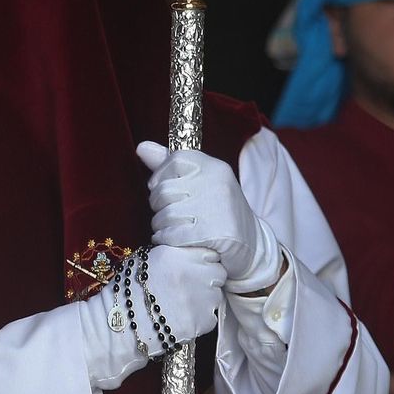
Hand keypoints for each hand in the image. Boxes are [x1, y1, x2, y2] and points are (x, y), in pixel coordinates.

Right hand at [78, 243, 225, 388]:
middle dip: (208, 278)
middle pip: (218, 272)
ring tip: (182, 305)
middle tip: (192, 287)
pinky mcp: (204, 321)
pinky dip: (200, 318)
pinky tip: (181, 318)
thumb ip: (170, 253)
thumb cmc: (127, 293)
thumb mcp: (143, 261)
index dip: (202, 261)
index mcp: (177, 254)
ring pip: (215, 295)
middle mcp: (193, 273)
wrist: (121, 328)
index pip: (209, 253)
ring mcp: (201, 298)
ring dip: (204, 298)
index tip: (194, 268)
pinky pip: (210, 316)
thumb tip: (187, 251)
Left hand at [137, 142, 282, 291]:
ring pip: (165, 215)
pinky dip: (166, 239)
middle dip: (157, 206)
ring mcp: (216, 208)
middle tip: (165, 214)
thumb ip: (171, 165)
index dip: (160, 176)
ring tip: (169, 228)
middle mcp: (216, 183)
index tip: (159, 188)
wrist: (252, 245)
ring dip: (160, 226)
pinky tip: (171, 240)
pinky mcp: (214, 233)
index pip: (174, 160)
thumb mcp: (202, 182)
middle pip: (164, 190)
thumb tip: (141, 147)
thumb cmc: (220, 211)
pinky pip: (172, 235)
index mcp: (214, 167)